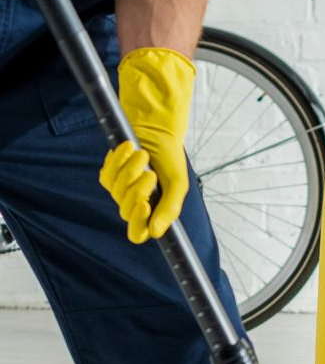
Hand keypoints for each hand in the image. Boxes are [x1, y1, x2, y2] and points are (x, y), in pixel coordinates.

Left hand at [99, 47, 194, 244]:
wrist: (155, 130)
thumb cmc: (169, 157)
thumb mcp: (177, 184)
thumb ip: (169, 209)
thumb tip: (157, 233)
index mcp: (153, 211)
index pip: (138, 233)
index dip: (138, 223)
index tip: (145, 205)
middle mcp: (134, 205)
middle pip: (126, 210)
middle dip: (138, 189)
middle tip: (151, 172)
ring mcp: (119, 191)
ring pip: (115, 192)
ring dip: (129, 170)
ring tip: (143, 155)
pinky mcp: (107, 175)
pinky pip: (107, 175)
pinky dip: (118, 160)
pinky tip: (129, 149)